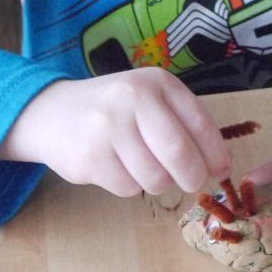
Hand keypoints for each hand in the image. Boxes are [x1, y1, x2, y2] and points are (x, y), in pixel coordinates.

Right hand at [0, 68, 230, 194]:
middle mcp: (132, 98)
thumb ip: (184, 125)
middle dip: (193, 177)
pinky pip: (129, 188)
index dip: (215, 154)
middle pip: (179, 154)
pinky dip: (129, 185)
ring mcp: (107, 127)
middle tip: (191, 183)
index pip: (200, 123)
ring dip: (157, 182)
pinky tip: (115, 167)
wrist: (51, 113)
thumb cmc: (114, 111)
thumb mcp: (150, 102)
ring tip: (141, 166)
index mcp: (156, 82)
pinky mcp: (90, 157)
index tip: (220, 171)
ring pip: (156, 178)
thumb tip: (219, 167)